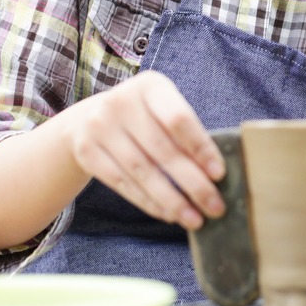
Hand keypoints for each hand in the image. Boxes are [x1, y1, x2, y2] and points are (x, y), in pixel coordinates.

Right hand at [62, 70, 225, 229]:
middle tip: (215, 207)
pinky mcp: (86, 152)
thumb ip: (184, 132)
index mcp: (149, 86)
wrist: (86, 119)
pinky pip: (123, 184)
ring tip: (194, 219)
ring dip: (172, 201)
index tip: (219, 174)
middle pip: (163, 150)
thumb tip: (214, 174)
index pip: (178, 119)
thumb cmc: (141, 116)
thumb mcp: (161, 108)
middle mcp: (121, 102)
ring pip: (142, 172)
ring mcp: (99, 127)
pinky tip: (169, 214)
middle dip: (193, 183)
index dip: (201, 148)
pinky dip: (149, 202)